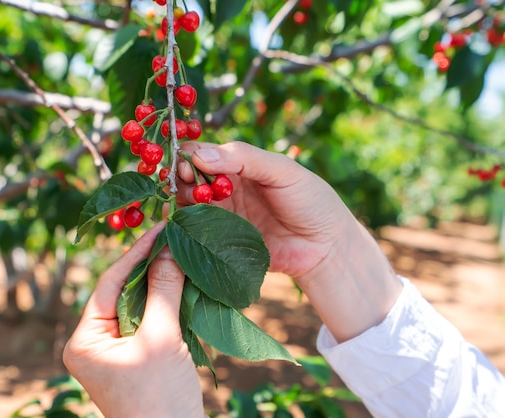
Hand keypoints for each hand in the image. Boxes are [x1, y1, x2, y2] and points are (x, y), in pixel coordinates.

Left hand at [63, 223, 204, 417]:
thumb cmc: (160, 398)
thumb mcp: (162, 339)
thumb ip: (164, 291)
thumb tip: (169, 247)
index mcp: (84, 340)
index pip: (110, 283)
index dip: (137, 253)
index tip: (160, 227)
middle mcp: (94, 343)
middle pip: (123, 291)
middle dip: (149, 265)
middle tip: (172, 236)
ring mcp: (116, 350)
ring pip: (139, 303)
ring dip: (161, 282)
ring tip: (180, 252)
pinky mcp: (137, 355)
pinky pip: (150, 319)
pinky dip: (167, 302)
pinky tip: (184, 282)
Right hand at [176, 141, 401, 341]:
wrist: (325, 246)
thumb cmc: (309, 200)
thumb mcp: (282, 170)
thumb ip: (244, 158)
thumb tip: (200, 155)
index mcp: (238, 164)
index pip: (201, 152)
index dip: (187, 156)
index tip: (186, 164)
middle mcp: (224, 187)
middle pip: (187, 177)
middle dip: (182, 178)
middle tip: (191, 185)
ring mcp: (220, 215)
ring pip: (187, 204)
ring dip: (183, 201)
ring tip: (197, 204)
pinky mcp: (220, 242)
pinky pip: (195, 232)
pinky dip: (185, 227)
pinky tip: (186, 225)